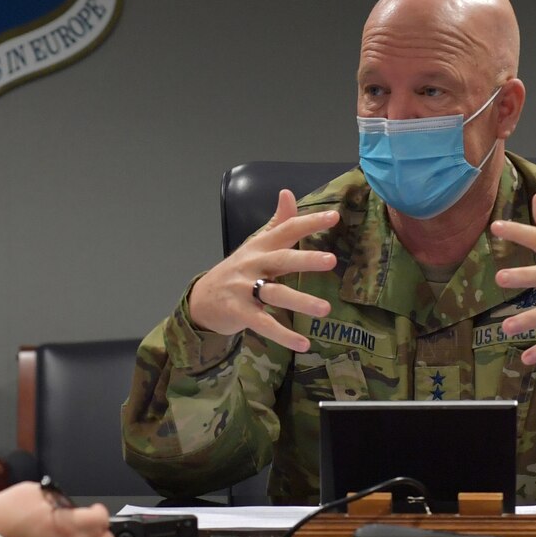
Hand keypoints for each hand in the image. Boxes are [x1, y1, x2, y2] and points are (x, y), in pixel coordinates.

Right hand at [186, 189, 338, 351]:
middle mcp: (253, 265)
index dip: (309, 222)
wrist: (201, 300)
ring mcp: (244, 289)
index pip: (286, 230)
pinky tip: (303, 344)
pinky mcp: (239, 313)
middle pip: (281, 260)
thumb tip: (288, 192)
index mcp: (259, 247)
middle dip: (305, 259)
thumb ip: (276, 222)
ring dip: (301, 301)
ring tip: (325, 310)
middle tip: (331, 261)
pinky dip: (283, 335)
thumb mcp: (254, 245)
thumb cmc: (236, 271)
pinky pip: (263, 324)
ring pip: (275, 294)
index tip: (334, 217)